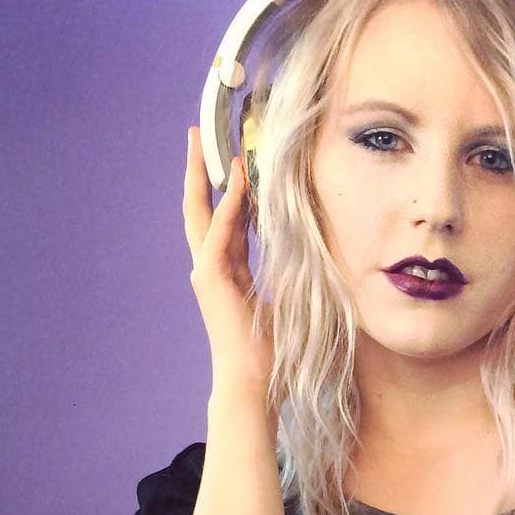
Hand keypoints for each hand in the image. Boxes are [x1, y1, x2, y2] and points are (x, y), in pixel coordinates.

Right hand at [182, 126, 273, 393]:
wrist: (254, 380)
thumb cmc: (272, 351)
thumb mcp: (286, 302)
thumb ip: (291, 276)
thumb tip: (318, 261)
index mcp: (229, 271)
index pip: (224, 219)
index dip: (228, 188)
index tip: (235, 158)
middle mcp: (212, 266)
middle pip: (200, 206)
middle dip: (199, 169)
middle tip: (197, 134)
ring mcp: (206, 271)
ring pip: (199, 211)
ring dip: (203, 175)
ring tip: (201, 142)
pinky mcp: (209, 279)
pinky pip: (218, 233)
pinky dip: (227, 208)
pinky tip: (237, 183)